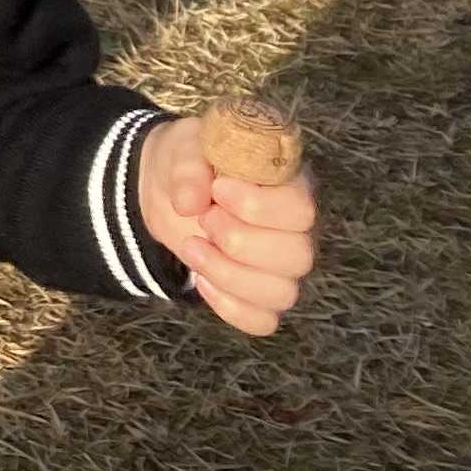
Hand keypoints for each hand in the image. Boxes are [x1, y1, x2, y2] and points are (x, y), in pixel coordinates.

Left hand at [137, 114, 319, 335]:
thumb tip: (188, 204)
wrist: (169, 190)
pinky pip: (262, 321)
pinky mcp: (259, 295)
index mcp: (289, 186)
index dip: (258, 206)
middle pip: (297, 256)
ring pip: (282, 293)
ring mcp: (281, 268)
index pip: (300, 209)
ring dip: (229, 275)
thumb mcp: (184, 150)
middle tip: (204, 219)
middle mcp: (296, 231)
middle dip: (239, 241)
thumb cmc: (190, 164)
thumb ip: (189, 169)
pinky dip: (229, 307)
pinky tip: (200, 280)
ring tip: (191, 246)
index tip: (218, 189)